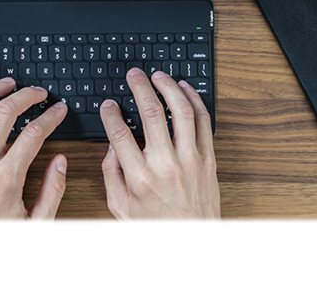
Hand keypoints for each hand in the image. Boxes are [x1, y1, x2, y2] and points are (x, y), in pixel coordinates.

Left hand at [0, 75, 68, 218]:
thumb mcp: (33, 224)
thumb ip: (51, 191)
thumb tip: (61, 161)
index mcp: (6, 179)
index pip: (33, 134)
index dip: (50, 117)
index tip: (59, 109)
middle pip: (5, 113)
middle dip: (26, 96)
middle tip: (38, 92)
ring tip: (8, 82)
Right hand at [99, 68, 219, 218]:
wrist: (193, 242)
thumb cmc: (155, 226)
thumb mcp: (120, 206)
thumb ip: (111, 173)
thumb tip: (111, 144)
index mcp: (139, 177)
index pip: (120, 133)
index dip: (111, 113)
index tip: (108, 105)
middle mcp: (165, 164)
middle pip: (151, 113)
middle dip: (139, 87)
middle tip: (134, 75)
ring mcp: (190, 159)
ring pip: (180, 111)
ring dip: (168, 87)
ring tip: (159, 76)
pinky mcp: (208, 159)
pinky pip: (203, 122)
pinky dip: (194, 101)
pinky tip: (184, 90)